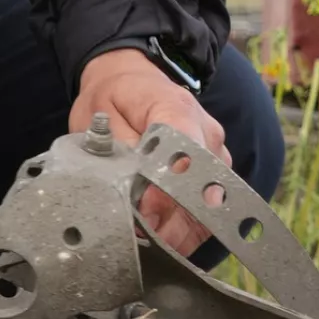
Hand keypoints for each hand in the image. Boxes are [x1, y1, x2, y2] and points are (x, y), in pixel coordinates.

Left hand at [69, 47, 229, 257]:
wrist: (130, 79)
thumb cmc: (112, 98)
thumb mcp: (102, 117)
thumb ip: (122, 154)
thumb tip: (140, 197)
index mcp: (177, 110)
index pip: (185, 159)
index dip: (166, 193)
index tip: (142, 214)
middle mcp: (207, 134)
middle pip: (203, 191)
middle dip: (172, 223)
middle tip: (139, 237)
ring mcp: (216, 154)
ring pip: (210, 207)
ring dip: (178, 230)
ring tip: (145, 239)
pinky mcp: (215, 172)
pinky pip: (208, 210)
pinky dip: (185, 229)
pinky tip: (159, 237)